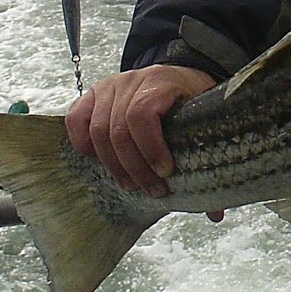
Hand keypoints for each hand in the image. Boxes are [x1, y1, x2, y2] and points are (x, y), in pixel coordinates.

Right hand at [65, 64, 215, 201]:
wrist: (180, 77)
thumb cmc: (191, 100)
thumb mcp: (204, 118)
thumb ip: (207, 159)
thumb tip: (214, 214)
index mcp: (161, 81)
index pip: (142, 114)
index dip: (150, 148)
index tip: (166, 172)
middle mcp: (132, 79)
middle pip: (119, 128)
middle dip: (135, 167)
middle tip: (152, 190)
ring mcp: (110, 85)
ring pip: (98, 129)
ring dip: (114, 164)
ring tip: (131, 185)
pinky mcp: (94, 94)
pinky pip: (76, 118)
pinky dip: (82, 142)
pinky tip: (98, 160)